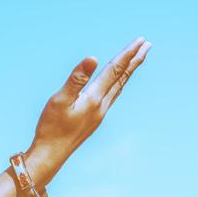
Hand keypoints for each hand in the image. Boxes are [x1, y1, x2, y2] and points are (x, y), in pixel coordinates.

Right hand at [25, 35, 151, 182]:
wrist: (50, 156)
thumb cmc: (51, 128)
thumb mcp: (59, 101)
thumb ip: (76, 79)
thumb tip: (93, 58)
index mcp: (94, 98)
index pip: (114, 70)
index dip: (127, 54)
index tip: (140, 40)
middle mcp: (101, 106)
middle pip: (122, 78)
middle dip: (135, 60)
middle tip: (147, 45)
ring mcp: (99, 115)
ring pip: (119, 88)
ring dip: (128, 72)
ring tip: (136, 61)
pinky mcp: (94, 121)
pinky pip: (112, 97)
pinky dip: (118, 85)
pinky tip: (116, 85)